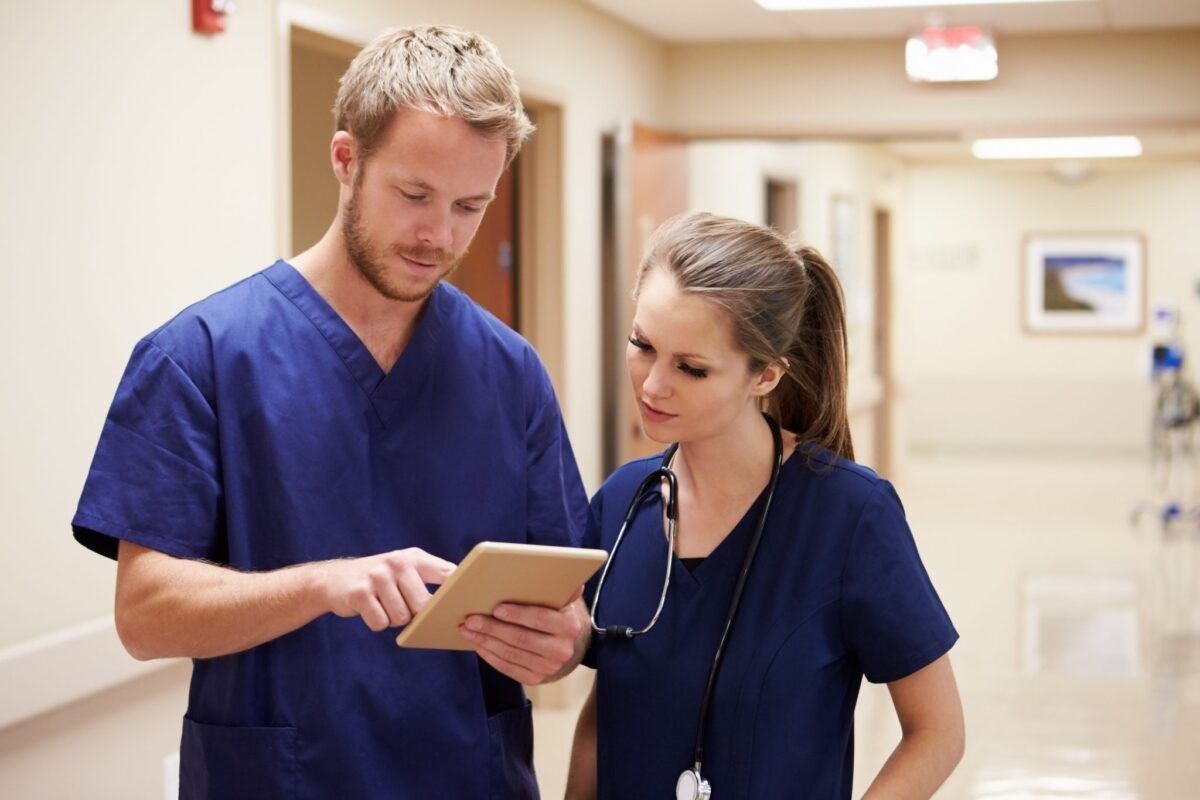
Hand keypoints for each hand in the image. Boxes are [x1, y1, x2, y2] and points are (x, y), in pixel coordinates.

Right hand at [315, 548, 455, 631]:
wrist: (333, 580)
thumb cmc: (379, 580)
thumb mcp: (404, 570)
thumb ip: (430, 580)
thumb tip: (457, 604)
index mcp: (415, 558)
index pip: (448, 574)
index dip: (459, 591)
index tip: (466, 604)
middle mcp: (398, 563)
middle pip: (423, 605)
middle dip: (414, 614)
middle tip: (400, 605)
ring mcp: (378, 576)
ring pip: (401, 618)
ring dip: (392, 618)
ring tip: (382, 604)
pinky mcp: (360, 593)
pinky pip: (380, 623)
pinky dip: (376, 622)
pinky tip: (369, 609)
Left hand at [459, 589, 588, 684]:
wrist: (565, 645)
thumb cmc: (556, 614)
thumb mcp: (561, 600)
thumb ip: (562, 590)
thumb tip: (569, 577)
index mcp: (569, 626)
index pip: (541, 619)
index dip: (518, 614)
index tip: (496, 608)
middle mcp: (561, 650)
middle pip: (521, 638)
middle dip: (493, 628)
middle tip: (471, 619)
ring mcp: (549, 668)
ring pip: (511, 654)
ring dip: (486, 641)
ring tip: (468, 630)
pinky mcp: (535, 679)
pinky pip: (508, 668)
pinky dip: (490, 656)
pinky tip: (478, 644)